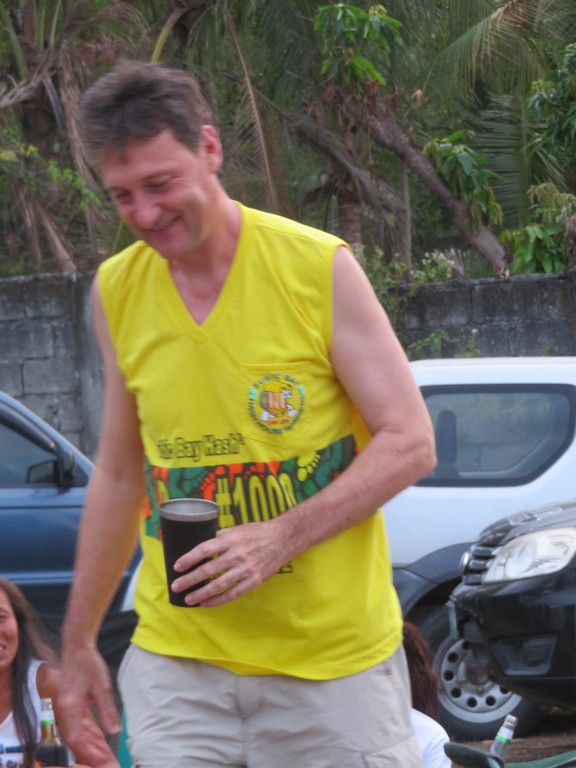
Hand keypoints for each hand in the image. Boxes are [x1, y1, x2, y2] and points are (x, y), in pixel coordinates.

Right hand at [56, 644, 120, 764]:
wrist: (76, 648)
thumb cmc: (89, 665)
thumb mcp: (102, 687)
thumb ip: (107, 710)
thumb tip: (115, 731)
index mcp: (69, 707)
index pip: (74, 738)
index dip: (86, 752)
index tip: (98, 760)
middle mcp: (61, 710)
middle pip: (71, 738)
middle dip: (84, 751)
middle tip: (99, 760)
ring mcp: (61, 707)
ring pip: (70, 732)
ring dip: (83, 743)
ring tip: (98, 753)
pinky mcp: (64, 704)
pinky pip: (71, 724)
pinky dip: (81, 733)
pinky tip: (92, 738)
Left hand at [171, 519, 288, 606]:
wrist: (282, 539)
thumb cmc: (256, 532)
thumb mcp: (236, 529)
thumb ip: (219, 538)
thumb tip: (200, 547)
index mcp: (230, 540)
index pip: (204, 549)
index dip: (189, 558)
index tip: (177, 566)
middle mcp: (236, 555)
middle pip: (208, 570)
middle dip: (190, 579)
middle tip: (176, 586)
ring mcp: (245, 569)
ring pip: (219, 585)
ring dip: (201, 593)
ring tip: (188, 599)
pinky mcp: (253, 581)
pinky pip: (233, 594)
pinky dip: (218, 600)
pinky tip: (206, 604)